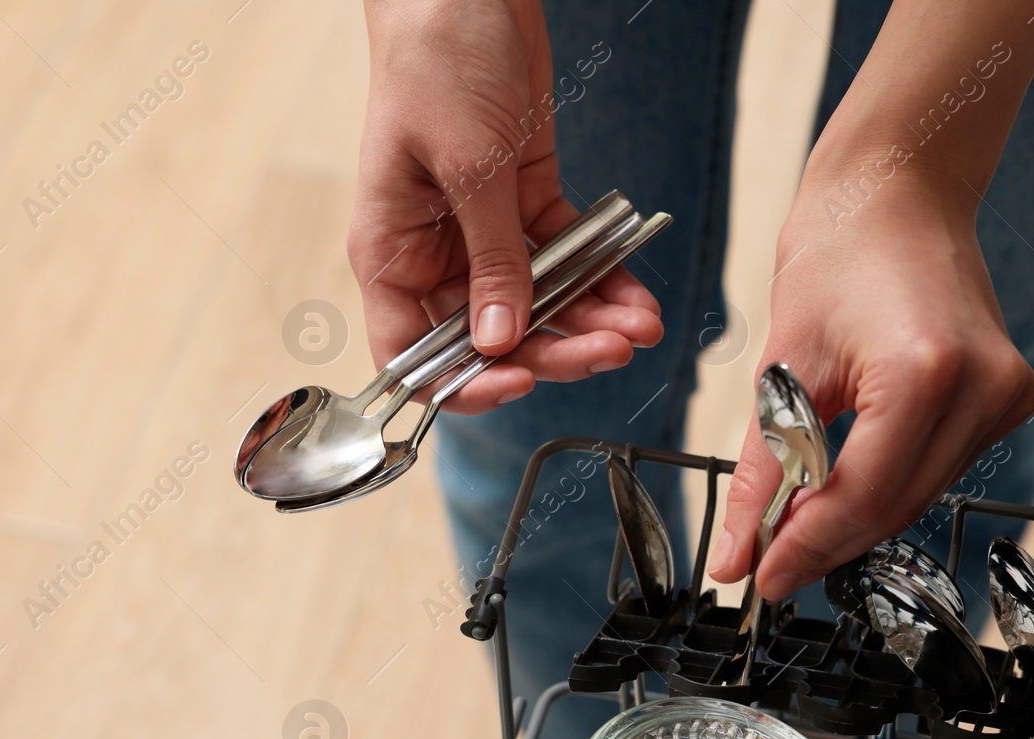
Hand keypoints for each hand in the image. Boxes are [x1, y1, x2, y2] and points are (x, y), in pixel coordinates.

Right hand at [349, 0, 661, 413]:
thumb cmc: (437, 59)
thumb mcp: (468, 164)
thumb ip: (492, 258)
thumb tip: (501, 342)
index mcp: (392, 252)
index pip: (416, 355)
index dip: (465, 384)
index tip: (521, 384)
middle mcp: (434, 253)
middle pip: (491, 338)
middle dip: (554, 351)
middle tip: (609, 352)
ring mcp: (481, 232)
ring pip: (537, 304)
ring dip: (589, 321)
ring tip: (640, 327)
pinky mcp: (524, 203)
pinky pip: (565, 260)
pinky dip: (601, 279)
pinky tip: (637, 296)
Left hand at [707, 170, 1033, 600]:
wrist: (897, 190)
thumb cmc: (835, 255)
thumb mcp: (780, 368)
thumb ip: (761, 474)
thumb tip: (736, 559)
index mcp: (925, 372)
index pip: (861, 497)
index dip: (805, 549)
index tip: (760, 581)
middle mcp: (983, 388)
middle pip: (893, 508)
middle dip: (824, 543)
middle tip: (766, 564)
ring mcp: (1007, 394)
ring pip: (917, 497)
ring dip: (853, 519)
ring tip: (793, 524)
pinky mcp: (1010, 397)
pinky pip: (938, 469)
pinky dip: (885, 486)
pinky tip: (840, 486)